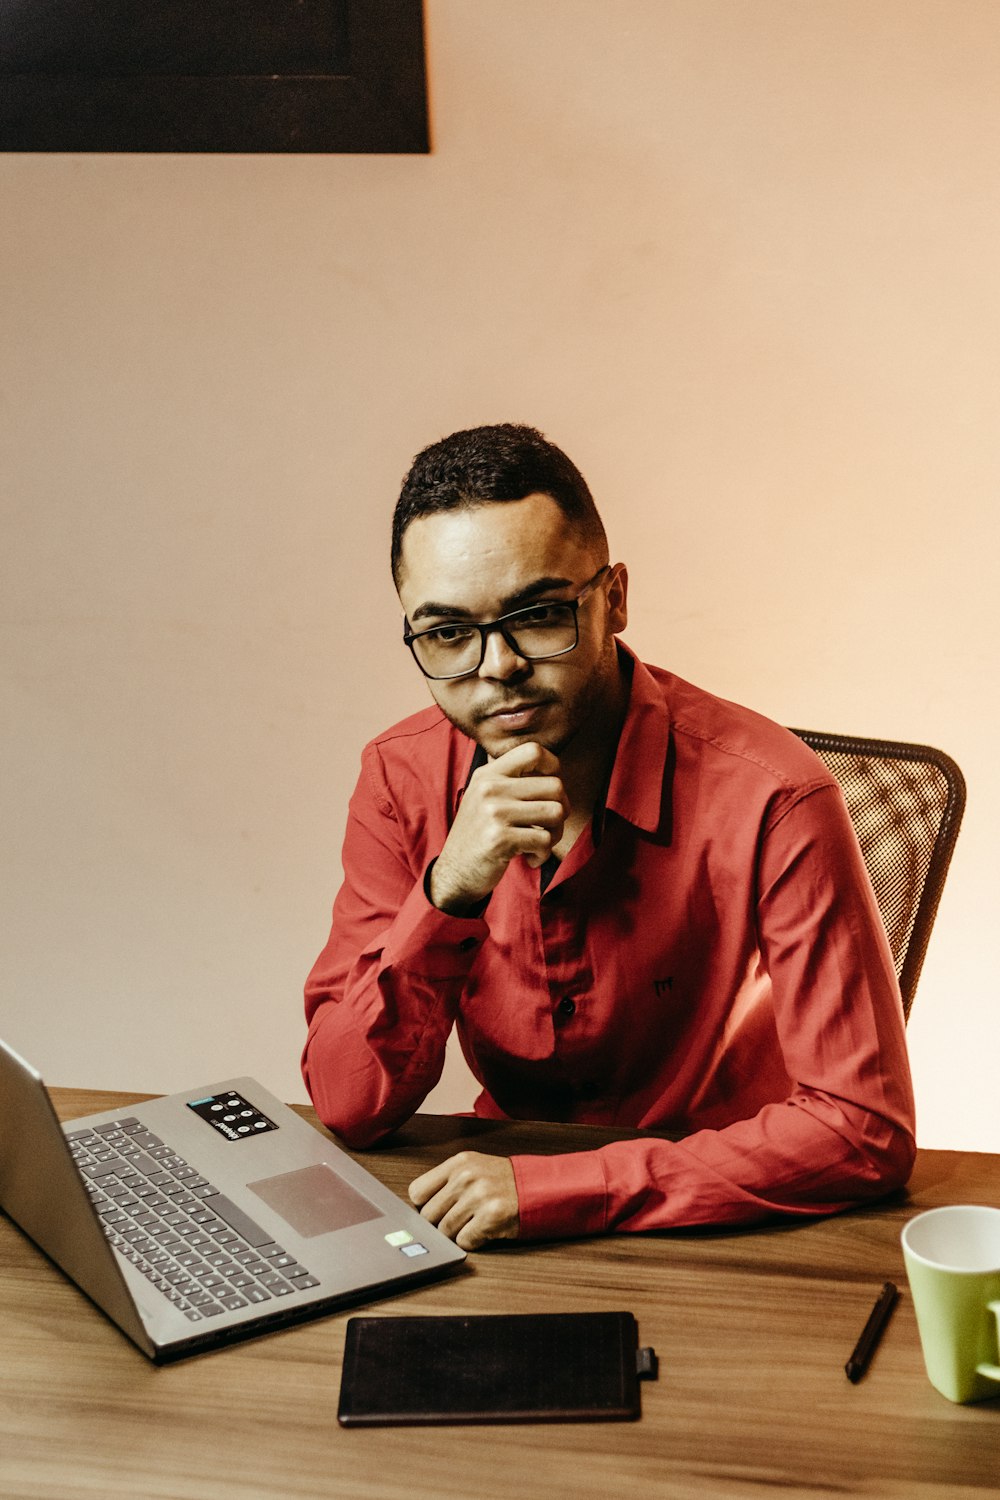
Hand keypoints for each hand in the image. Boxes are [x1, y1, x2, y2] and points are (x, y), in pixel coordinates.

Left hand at [408, 1151, 518, 1249]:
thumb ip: (446, 1182)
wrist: (537, 1188)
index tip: (435, 1210)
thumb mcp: (473, 1168)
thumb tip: (417, 1209)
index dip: (424, 1206)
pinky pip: (464, 1241)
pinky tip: (483, 1230)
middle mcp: (467, 1176)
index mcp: (459, 1163)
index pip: (417, 1192)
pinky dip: (472, 1241)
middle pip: (429, 1215)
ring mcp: (479, 1196)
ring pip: (445, 1230)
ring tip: (472, 1223)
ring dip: (456, 1233)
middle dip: (439, 1223)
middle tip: (457, 1220)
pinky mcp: (491, 1216)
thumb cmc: (502, 1181)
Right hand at [429, 741, 567, 912]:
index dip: (553, 767)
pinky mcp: (499, 839)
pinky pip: (544, 840)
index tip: (549, 791)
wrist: (454, 873)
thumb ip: (512, 781)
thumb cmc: (479, 836)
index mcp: (488, 774)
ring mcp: (494, 812)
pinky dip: (543, 854)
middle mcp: (490, 788)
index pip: (533, 750)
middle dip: (561, 809)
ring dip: (555, 833)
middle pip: (555, 785)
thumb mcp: (485, 798)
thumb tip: (556, 773)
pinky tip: (530, 859)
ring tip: (539, 843)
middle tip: (547, 826)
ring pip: (556, 812)